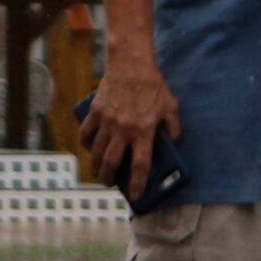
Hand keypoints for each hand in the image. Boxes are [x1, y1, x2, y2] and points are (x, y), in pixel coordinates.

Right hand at [82, 55, 181, 191]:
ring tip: (99, 171)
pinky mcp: (96, 111)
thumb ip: (174, 126)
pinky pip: (86, 133)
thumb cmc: (154, 86)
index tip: (136, 196)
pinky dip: (85, 144)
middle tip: (110, 183)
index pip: (140, 164)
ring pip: (97, 152)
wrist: (132, 64)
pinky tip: (89, 149)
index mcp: (144, 131)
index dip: (137, 183)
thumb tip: (175, 141)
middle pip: (112, 163)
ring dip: (96, 166)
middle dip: (109, 178)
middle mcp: (124, 129)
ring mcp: (107, 121)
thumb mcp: (171, 106)